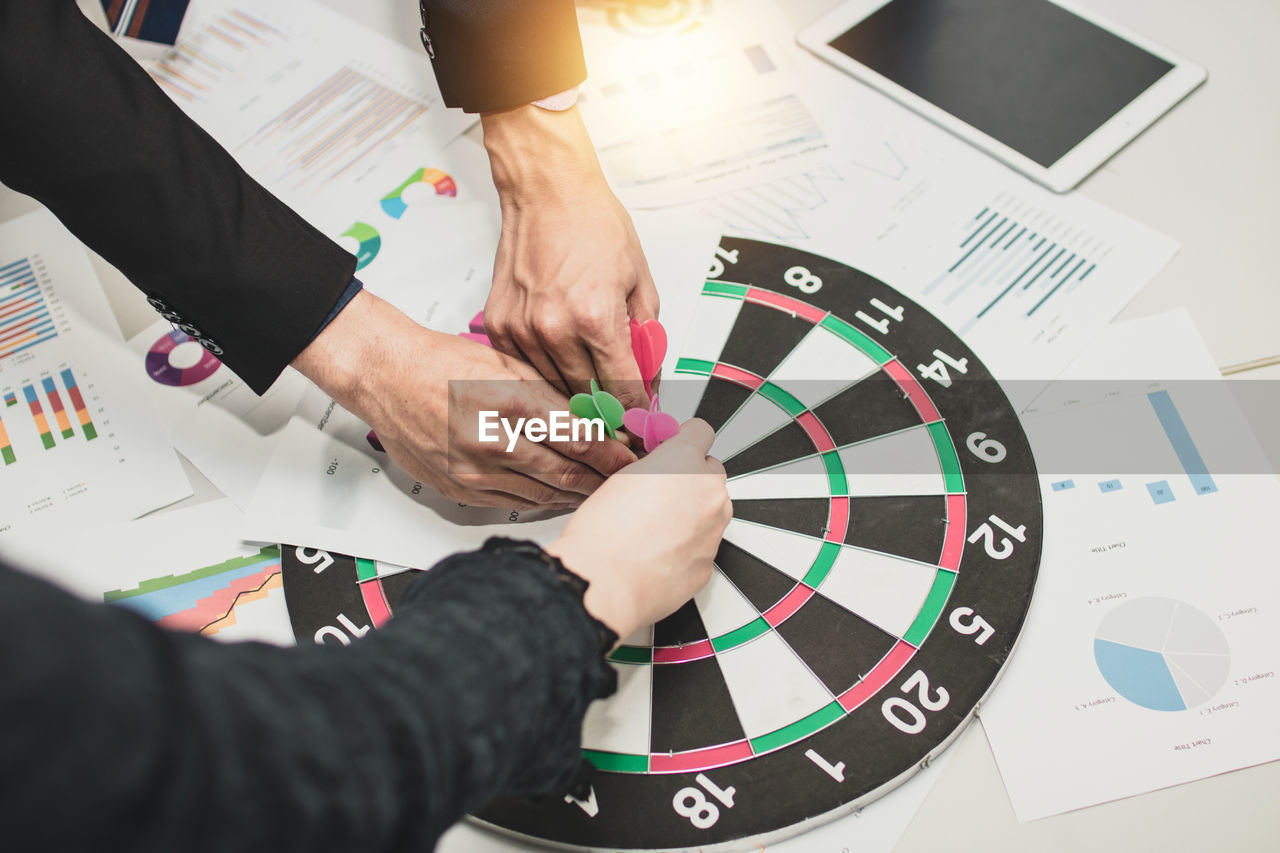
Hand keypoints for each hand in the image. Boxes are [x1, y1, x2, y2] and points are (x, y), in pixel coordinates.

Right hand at [292, 290, 634, 508]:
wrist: (388, 377)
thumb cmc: (444, 363)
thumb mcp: (511, 365)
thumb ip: (554, 395)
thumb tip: (598, 416)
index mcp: (512, 402)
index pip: (581, 437)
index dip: (615, 452)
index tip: (636, 457)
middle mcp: (493, 441)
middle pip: (567, 471)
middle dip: (603, 478)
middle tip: (628, 482)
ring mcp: (475, 471)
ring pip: (543, 493)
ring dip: (576, 493)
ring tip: (601, 490)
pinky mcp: (460, 490)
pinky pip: (514, 503)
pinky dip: (542, 499)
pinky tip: (559, 494)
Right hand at [481, 104, 658, 411]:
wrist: (547, 192)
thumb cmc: (592, 224)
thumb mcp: (640, 281)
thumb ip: (645, 336)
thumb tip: (647, 377)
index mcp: (594, 317)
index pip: (621, 389)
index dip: (635, 413)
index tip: (641, 425)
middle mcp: (554, 328)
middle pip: (586, 398)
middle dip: (607, 413)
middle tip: (621, 421)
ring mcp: (522, 329)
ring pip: (553, 389)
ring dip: (574, 398)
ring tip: (592, 399)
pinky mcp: (500, 327)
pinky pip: (525, 370)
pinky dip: (545, 375)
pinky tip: (560, 369)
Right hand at [546, 420, 731, 638]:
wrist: (604, 582)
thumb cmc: (603, 534)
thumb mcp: (620, 478)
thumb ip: (652, 467)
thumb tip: (658, 470)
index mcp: (683, 461)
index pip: (701, 431)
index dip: (686, 438)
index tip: (679, 445)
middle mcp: (707, 492)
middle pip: (711, 472)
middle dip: (691, 478)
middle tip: (661, 493)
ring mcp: (714, 529)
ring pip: (711, 511)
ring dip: (692, 514)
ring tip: (654, 528)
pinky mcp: (710, 562)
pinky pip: (703, 546)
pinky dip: (687, 547)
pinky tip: (658, 553)